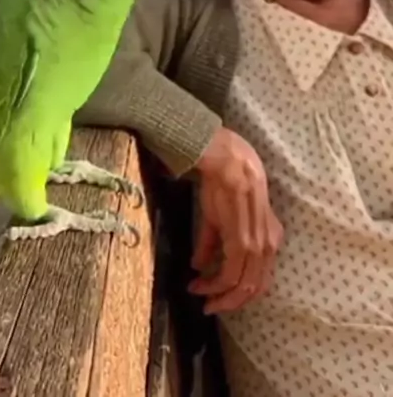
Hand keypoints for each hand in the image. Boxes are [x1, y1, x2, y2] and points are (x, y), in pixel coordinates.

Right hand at [188, 126, 282, 314]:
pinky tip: (198, 283)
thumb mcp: (220, 219)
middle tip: (208, 306)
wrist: (229, 164)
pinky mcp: (243, 242)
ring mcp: (258, 246)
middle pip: (253, 288)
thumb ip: (212, 244)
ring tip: (199, 296)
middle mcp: (268, 246)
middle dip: (229, 302)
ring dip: (220, 297)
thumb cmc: (226, 185)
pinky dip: (214, 285)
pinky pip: (231, 274)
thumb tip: (198, 266)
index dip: (239, 293)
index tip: (215, 296)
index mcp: (270, 239)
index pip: (260, 279)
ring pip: (243, 286)